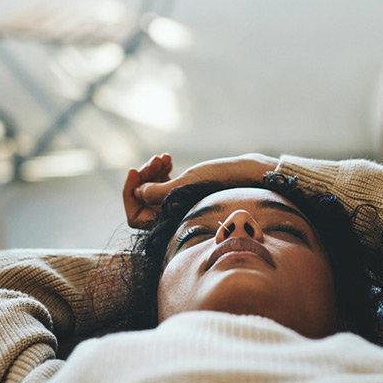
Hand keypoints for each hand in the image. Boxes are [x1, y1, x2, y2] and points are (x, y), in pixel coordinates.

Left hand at [123, 153, 278, 227]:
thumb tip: (138, 194)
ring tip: (164, 158)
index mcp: (172, 223)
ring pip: (152, 193)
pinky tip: (168, 160)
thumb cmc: (225, 182)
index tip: (134, 170)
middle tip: (157, 159)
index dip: (130, 194)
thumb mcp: (190, 184)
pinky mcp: (187, 196)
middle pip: (142, 202)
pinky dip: (162, 173)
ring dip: (153, 173)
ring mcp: (179, 208)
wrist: (252, 177)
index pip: (136, 217)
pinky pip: (163, 188)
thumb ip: (161, 192)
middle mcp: (174, 219)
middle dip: (144, 178)